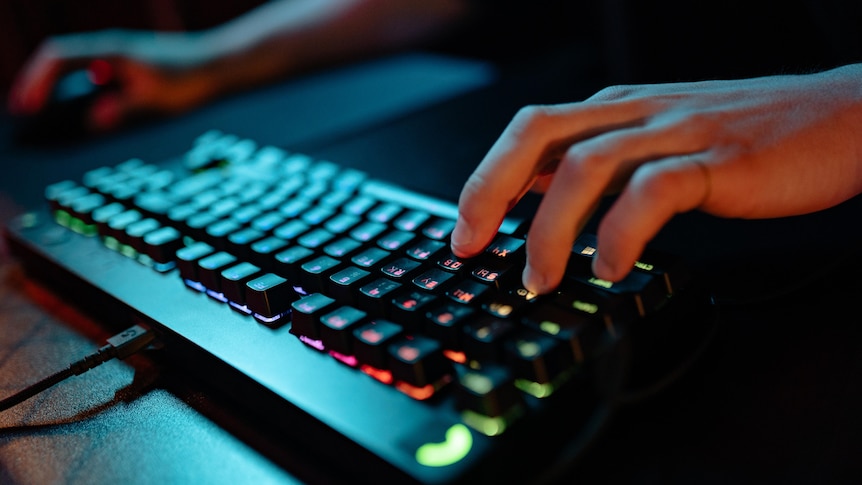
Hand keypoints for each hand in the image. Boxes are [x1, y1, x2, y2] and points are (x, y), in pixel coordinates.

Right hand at [7, 30, 216, 131]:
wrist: (217, 65)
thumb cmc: (189, 79)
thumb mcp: (156, 100)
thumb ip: (123, 110)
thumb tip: (95, 121)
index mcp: (110, 52)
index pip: (58, 58)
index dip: (36, 81)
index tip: (25, 106)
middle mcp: (109, 49)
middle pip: (59, 60)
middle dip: (37, 84)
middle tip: (22, 110)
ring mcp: (118, 56)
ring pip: (74, 66)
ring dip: (55, 86)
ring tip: (40, 113)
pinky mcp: (127, 66)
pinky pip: (90, 73)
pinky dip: (77, 89)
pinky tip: (77, 112)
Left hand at [451, 63, 861, 293]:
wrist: (839, 119)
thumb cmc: (744, 138)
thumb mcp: (655, 143)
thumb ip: (601, 167)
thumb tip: (540, 199)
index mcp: (616, 109)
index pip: (530, 130)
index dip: (485, 178)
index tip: (463, 232)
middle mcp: (635, 112)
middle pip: (539, 133)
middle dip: (491, 189)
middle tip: (472, 246)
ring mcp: (676, 132)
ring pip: (587, 165)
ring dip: (552, 227)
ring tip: (542, 278)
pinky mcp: (717, 160)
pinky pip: (654, 191)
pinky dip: (622, 232)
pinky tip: (613, 267)